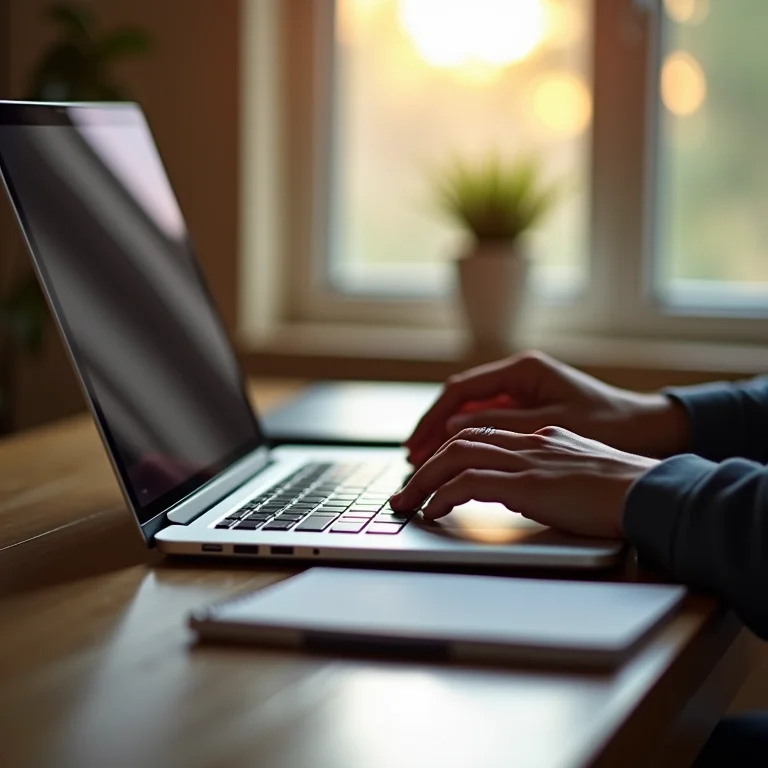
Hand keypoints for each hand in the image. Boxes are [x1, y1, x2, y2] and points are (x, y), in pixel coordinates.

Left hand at [392, 426, 658, 537]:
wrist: (653, 493)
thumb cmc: (627, 491)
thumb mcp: (582, 473)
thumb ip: (550, 473)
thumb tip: (523, 490)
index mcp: (542, 437)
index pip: (483, 435)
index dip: (451, 451)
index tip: (432, 471)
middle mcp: (530, 441)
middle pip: (461, 440)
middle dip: (426, 465)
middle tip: (404, 490)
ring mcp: (528, 460)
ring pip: (456, 457)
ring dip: (423, 481)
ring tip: (406, 503)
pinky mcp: (528, 484)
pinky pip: (469, 483)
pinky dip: (443, 495)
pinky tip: (433, 511)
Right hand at [405, 351, 688, 466]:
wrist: (651, 431)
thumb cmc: (610, 425)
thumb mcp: (551, 426)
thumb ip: (500, 426)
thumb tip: (452, 430)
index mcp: (523, 371)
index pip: (462, 392)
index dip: (433, 419)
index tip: (416, 443)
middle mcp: (520, 377)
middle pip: (461, 402)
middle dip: (434, 430)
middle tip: (412, 458)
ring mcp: (525, 393)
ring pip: (472, 414)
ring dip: (447, 437)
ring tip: (424, 462)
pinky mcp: (531, 411)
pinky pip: (489, 424)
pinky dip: (470, 441)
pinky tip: (455, 460)